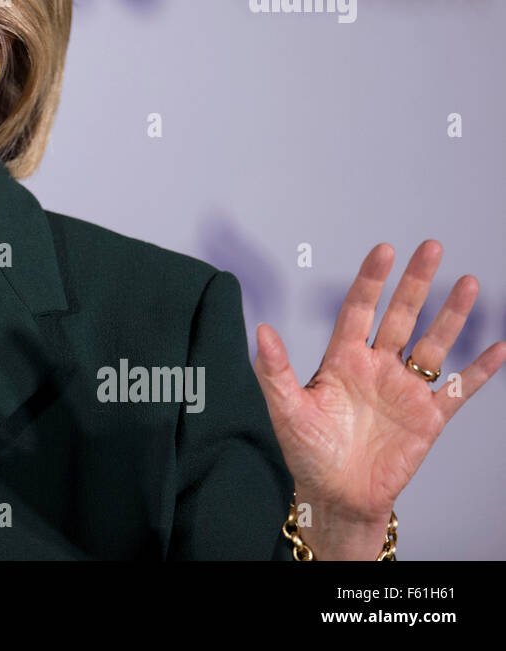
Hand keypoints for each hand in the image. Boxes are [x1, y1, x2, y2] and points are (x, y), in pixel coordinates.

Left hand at [253, 240, 505, 543]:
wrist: (337, 496)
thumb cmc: (307, 452)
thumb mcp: (286, 409)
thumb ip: (275, 370)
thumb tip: (262, 330)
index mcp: (341, 359)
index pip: (358, 309)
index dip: (371, 280)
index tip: (385, 249)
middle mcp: (376, 367)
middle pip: (400, 315)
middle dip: (416, 283)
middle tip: (432, 248)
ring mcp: (404, 390)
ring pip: (433, 343)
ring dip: (451, 315)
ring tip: (468, 283)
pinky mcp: (428, 418)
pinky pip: (459, 389)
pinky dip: (480, 370)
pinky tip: (499, 347)